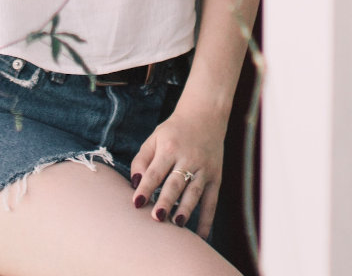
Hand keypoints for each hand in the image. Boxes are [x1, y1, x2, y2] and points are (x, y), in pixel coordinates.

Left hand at [127, 102, 224, 235]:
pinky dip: (207, 219)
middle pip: (175, 183)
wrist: (205, 116)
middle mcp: (188, 159)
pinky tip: (200, 236)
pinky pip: (212, 201)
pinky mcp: (216, 178)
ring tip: (176, 224)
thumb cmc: (173, 132)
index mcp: (169, 148)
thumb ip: (142, 159)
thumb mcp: (154, 138)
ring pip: (194, 192)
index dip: (146, 187)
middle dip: (166, 201)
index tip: (136, 203)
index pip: (155, 171)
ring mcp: (204, 169)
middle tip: (156, 217)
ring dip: (186, 209)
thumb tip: (135, 182)